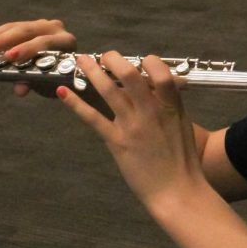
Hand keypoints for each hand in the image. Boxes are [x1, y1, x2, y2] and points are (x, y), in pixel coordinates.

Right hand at [0, 19, 76, 96]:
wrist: (65, 69)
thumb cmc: (59, 78)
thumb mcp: (49, 83)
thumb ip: (34, 83)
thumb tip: (19, 89)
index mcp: (65, 42)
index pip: (45, 42)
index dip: (27, 49)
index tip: (9, 57)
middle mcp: (54, 28)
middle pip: (25, 31)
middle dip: (1, 41)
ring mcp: (40, 24)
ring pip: (12, 27)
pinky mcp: (27, 25)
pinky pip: (6, 28)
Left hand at [56, 52, 205, 206]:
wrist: (177, 191)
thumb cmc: (183, 161)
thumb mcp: (182, 126)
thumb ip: (169, 106)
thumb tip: (158, 90)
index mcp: (171, 106)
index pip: (160, 71)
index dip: (147, 61)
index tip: (138, 61)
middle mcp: (151, 111)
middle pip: (129, 74)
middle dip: (113, 59)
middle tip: (105, 56)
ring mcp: (132, 126)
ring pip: (108, 90)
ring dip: (91, 72)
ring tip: (81, 60)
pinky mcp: (117, 142)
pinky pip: (93, 118)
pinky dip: (75, 103)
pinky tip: (63, 92)